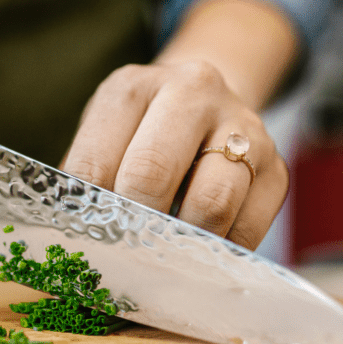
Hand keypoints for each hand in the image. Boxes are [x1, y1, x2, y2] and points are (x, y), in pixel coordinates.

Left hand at [61, 61, 288, 249]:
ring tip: (164, 256)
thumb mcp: (106, 139)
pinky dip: (220, 252)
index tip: (87, 245)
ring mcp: (242, 127)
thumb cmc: (141, 135)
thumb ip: (86, 184)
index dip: (86, 214)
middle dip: (133, 226)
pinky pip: (248, 228)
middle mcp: (191, 92)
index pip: (94, 163)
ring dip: (181, 244)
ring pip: (211, 204)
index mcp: (132, 88)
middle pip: (151, 175)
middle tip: (125, 255)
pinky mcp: (277, 167)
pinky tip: (200, 250)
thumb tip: (66, 246)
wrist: (210, 106)